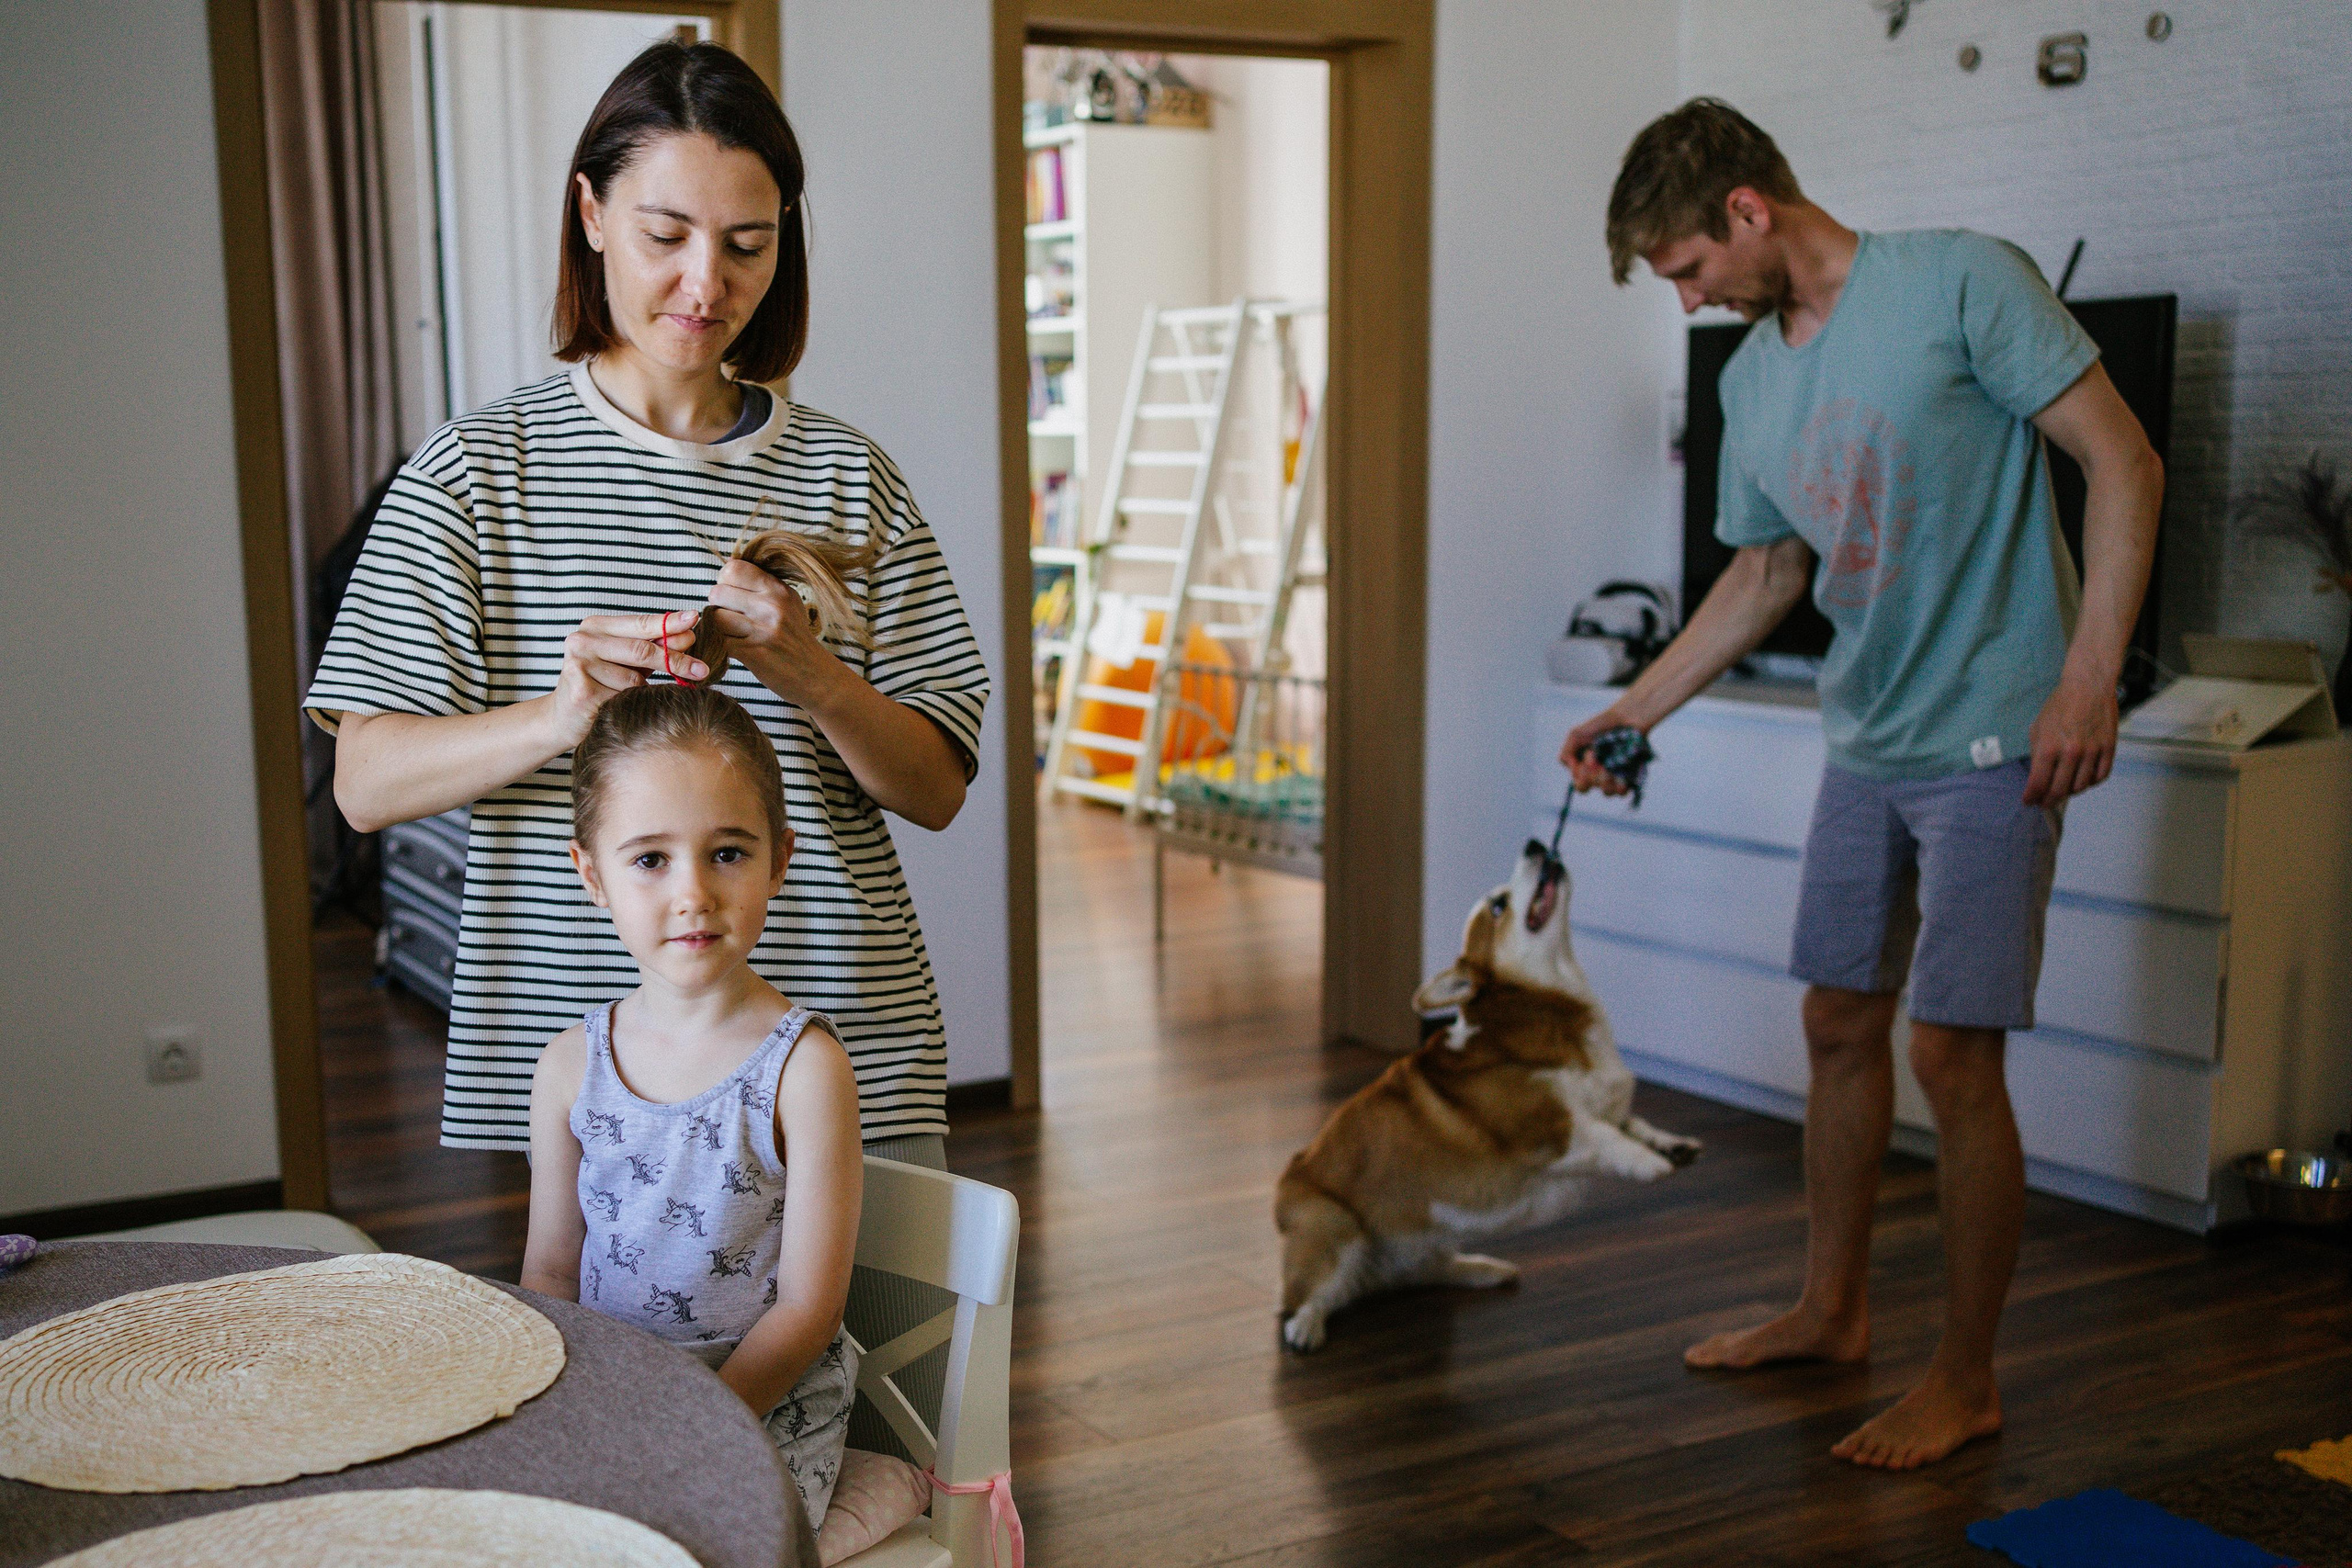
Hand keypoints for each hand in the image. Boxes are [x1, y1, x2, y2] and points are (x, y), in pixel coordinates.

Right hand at [548, 610, 703, 748]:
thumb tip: (689, 635)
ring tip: (631, 698)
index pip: (641, 623)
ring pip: (634, 680)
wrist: (563, 718)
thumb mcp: (628, 662)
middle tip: (702, 669)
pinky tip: (618, 708)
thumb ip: (654, 648)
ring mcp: (579, 665)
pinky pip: (622, 699)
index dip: (670, 623)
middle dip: (675, 660)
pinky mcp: (581, 691)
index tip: (695, 620)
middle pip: (641, 650)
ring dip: (644, 692)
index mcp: (596, 626)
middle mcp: (583, 640)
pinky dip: (629, 705)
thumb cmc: (602, 685)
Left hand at [703, 558, 843, 708]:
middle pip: (718, 592)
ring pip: (715, 617)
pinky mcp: (753, 653)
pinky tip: (734, 647)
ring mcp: (762, 630)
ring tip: (731, 632)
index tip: (732, 593)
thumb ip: (762, 586)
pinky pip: (719, 641)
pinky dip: (719, 645)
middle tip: (730, 616)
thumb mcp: (788, 603)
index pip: (734, 568)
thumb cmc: (795, 637)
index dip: (724, 580)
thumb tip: (727, 571)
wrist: (815, 674)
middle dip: (717, 605)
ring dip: (717, 627)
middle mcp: (772, 606)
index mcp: (779, 589)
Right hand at [1560, 707, 1641, 794]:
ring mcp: (1614, 777)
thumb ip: (1566, 753)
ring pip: (1606, 792)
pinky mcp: (1630, 776)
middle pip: (1589, 788)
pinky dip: (1621, 786)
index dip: (1581, 776)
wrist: (1626, 717)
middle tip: (1598, 756)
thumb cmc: (1601, 724)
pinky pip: (1623, 792)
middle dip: (1591, 774)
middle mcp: (1598, 775)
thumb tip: (1571, 770)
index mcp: (1584, 768)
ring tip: (1610, 765)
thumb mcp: (1576, 735)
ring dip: (1605, 780)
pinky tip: (1621, 775)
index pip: (1579, 784)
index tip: (1589, 756)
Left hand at [2024, 667, 2117, 804]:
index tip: (2029, 801)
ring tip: (2062, 791)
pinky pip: (2100, 777)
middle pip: (2059, 790)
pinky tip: (2082, 781)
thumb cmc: (2060, 706)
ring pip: (2081, 787)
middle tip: (2044, 803)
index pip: (2038, 783)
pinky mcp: (2108, 749)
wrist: (2088, 687)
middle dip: (2048, 800)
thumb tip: (2037, 777)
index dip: (2032, 797)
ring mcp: (2092, 752)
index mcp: (2048, 747)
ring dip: (2070, 793)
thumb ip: (2037, 754)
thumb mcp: (2038, 729)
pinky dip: (2091, 783)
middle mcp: (2071, 753)